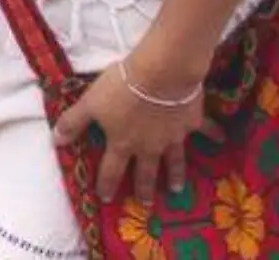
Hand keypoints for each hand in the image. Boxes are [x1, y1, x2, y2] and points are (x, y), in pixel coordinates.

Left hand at [52, 60, 217, 205]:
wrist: (160, 75)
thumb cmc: (120, 89)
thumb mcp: (89, 103)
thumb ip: (73, 122)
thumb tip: (56, 140)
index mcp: (123, 143)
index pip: (112, 169)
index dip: (107, 184)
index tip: (107, 199)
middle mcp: (149, 146)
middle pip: (146, 171)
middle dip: (144, 188)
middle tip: (146, 203)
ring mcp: (174, 137)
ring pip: (175, 160)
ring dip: (175, 174)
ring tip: (177, 189)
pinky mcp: (192, 122)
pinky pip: (205, 130)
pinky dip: (214, 134)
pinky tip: (222, 139)